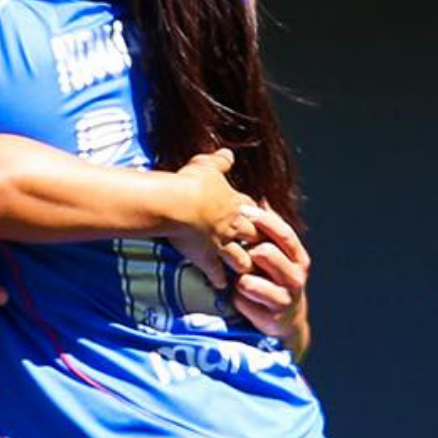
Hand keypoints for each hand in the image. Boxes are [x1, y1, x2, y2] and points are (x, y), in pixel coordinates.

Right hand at [168, 149, 259, 288]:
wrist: (175, 204)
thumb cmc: (191, 182)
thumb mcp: (207, 165)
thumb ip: (220, 161)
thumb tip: (228, 152)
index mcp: (234, 203)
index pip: (253, 210)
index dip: (258, 214)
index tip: (260, 219)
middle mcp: (232, 225)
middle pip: (254, 237)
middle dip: (260, 243)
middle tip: (262, 249)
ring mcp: (220, 243)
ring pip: (242, 258)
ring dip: (245, 264)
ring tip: (248, 271)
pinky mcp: (206, 257)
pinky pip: (216, 272)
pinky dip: (219, 279)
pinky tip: (222, 285)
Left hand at [232, 204, 310, 357]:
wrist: (285, 319)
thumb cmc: (274, 277)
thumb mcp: (278, 253)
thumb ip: (269, 229)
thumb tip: (259, 197)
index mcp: (297, 256)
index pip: (283, 233)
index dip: (263, 220)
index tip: (240, 210)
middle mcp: (295, 276)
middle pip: (267, 253)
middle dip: (247, 249)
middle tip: (234, 248)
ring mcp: (284, 297)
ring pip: (251, 281)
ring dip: (239, 277)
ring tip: (238, 278)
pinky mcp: (271, 317)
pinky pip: (243, 300)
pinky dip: (236, 297)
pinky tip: (236, 296)